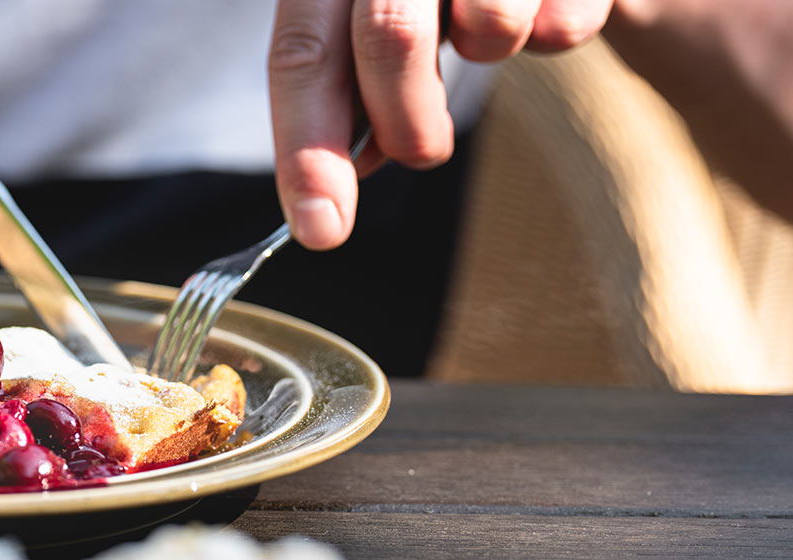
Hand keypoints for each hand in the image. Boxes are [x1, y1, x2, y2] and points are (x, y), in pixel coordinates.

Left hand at [269, 0, 612, 249]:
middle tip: (423, 155)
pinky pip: (564, 21)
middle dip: (407, 121)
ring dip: (492, 52)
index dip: (306, 148)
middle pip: (388, 35)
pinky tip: (551, 0)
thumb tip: (329, 190)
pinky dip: (558, 29)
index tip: (321, 230)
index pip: (301, 53)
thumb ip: (355, 95)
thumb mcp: (391, 32)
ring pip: (491, 23)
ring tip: (490, 30)